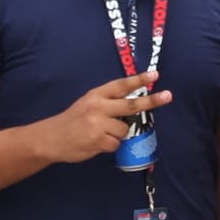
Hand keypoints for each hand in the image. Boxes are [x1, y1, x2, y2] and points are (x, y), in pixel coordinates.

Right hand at [39, 71, 170, 162]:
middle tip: (168, 96)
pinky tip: (97, 143)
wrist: (51, 138)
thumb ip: (107, 103)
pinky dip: (110, 146)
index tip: (154, 74)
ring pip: (124, 129)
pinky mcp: (97, 141)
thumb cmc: (73, 120)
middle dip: (152, 101)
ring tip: (101, 134)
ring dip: (118, 134)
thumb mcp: (87, 103)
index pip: (120, 85)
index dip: (138, 80)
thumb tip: (133, 108)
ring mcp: (98, 124)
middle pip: (131, 105)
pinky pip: (116, 144)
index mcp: (96, 95)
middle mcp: (98, 107)